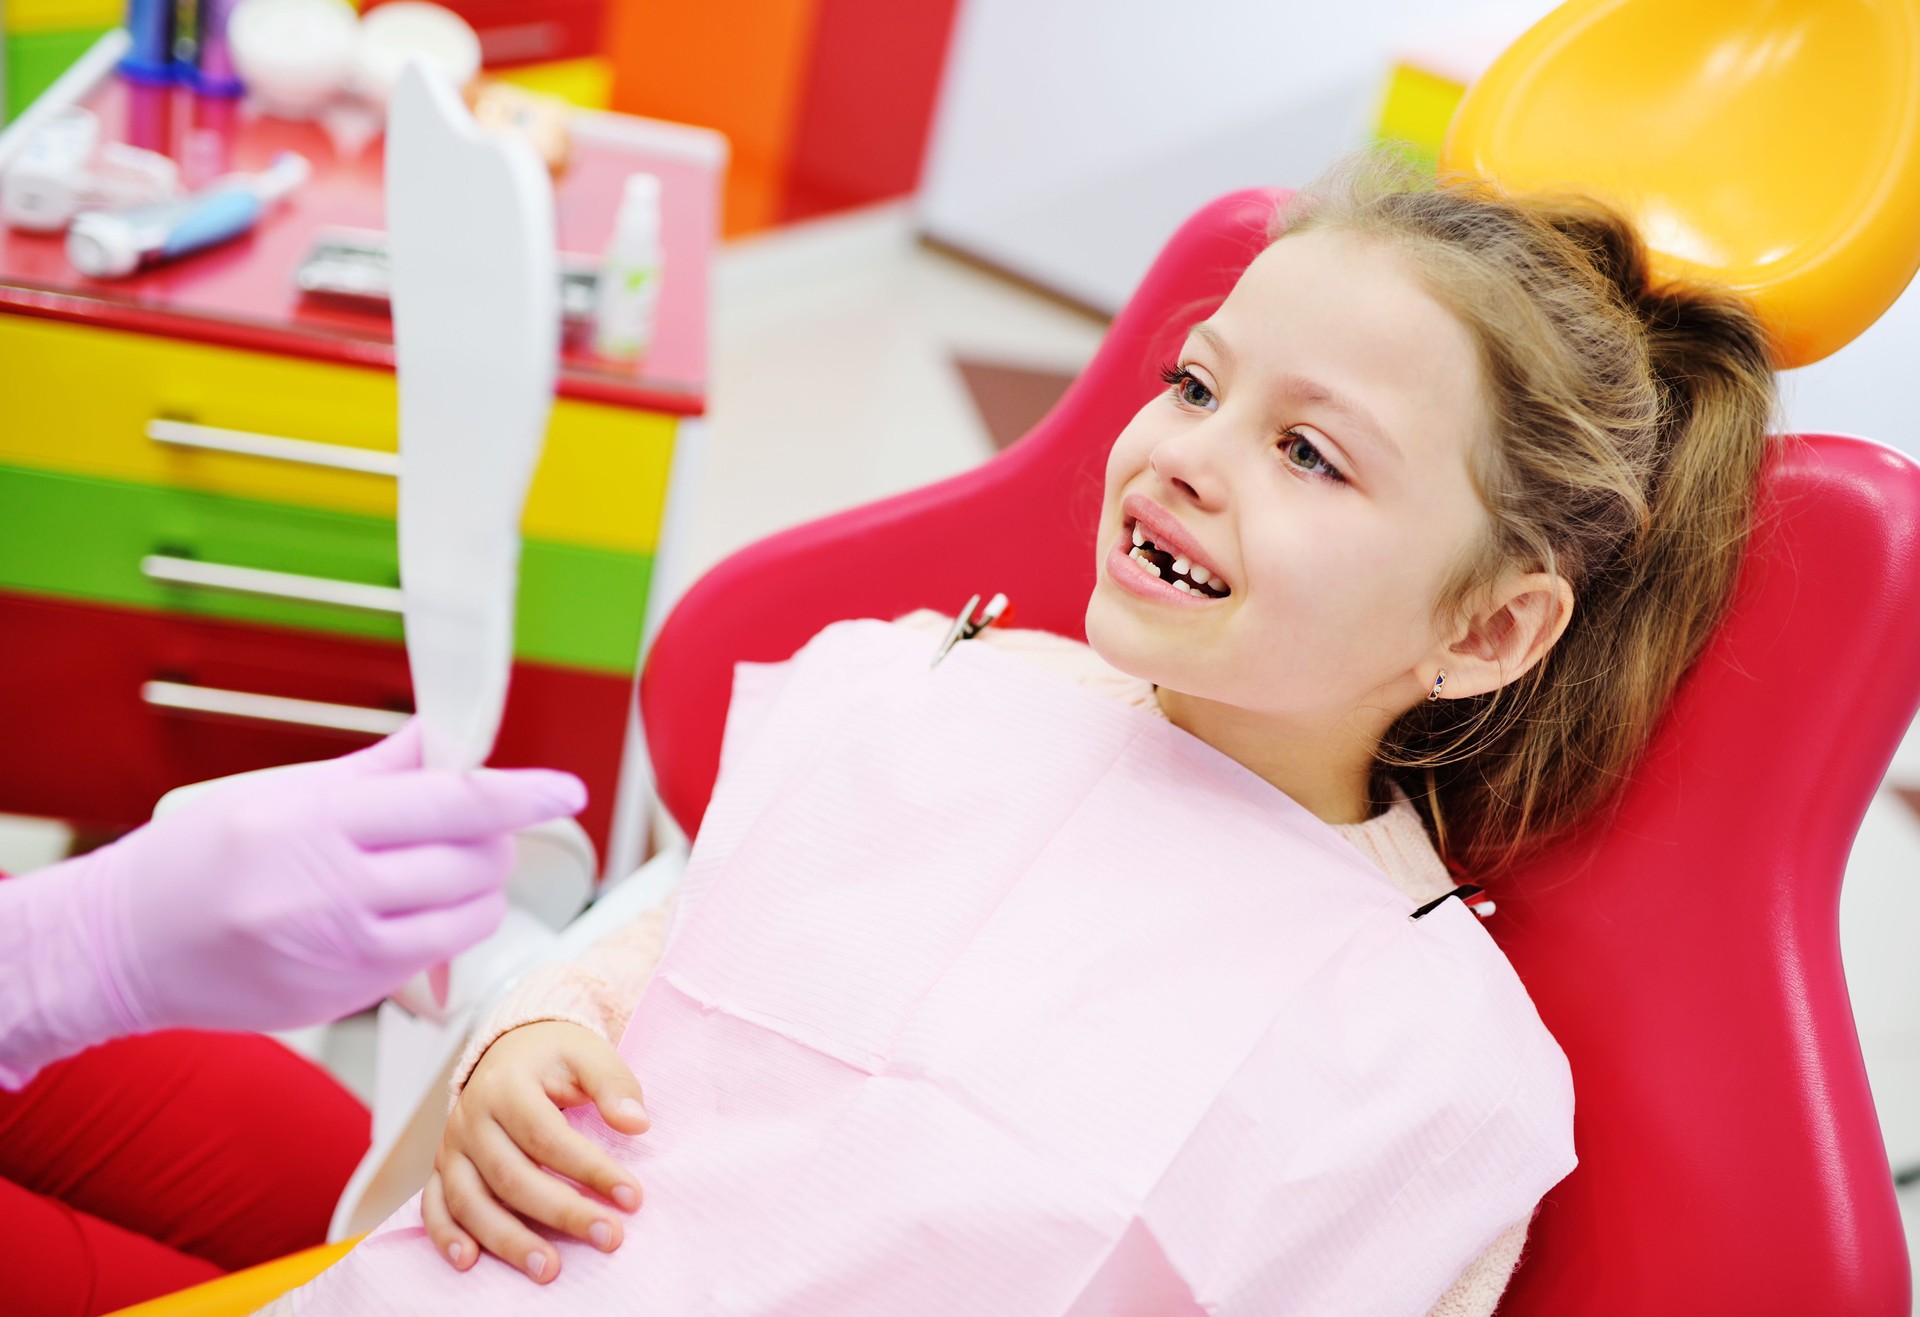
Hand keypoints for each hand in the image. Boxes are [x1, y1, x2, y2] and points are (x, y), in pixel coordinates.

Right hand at [76, 721, 585, 1035]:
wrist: (122, 948)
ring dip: (478, 890)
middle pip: (473, 863)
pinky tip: (402, 912)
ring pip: (468, 918)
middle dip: (494, 840)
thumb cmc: (196, 858)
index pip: (452, 803)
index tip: (567, 790)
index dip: (522, 794)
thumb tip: (445, 739)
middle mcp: (334, 892)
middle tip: (473, 825)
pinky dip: (439, 931)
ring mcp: (342, 954)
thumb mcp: (277, 792)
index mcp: (319, 823)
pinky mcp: (346, 999)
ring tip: (442, 870)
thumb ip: (374, 770)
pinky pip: (431, 960)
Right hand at [425, 1020, 650, 1281]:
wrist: (511, 1049)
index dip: (591, 1169)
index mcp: (506, 1086)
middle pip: (512, 1176)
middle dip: (561, 1212)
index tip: (632, 1197)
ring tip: (549, 1269)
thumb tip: (636, 1123)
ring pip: (470, 1200)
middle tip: (608, 1237)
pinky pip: (434, 1206)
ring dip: (507, 1240)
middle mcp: (471, 1117)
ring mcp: (451, 1146)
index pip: (549, 1137)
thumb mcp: (589, 1053)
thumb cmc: (555, 1057)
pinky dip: (446, 1235)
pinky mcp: (441, 1167)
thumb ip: (613, 1085)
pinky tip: (468, 1261)